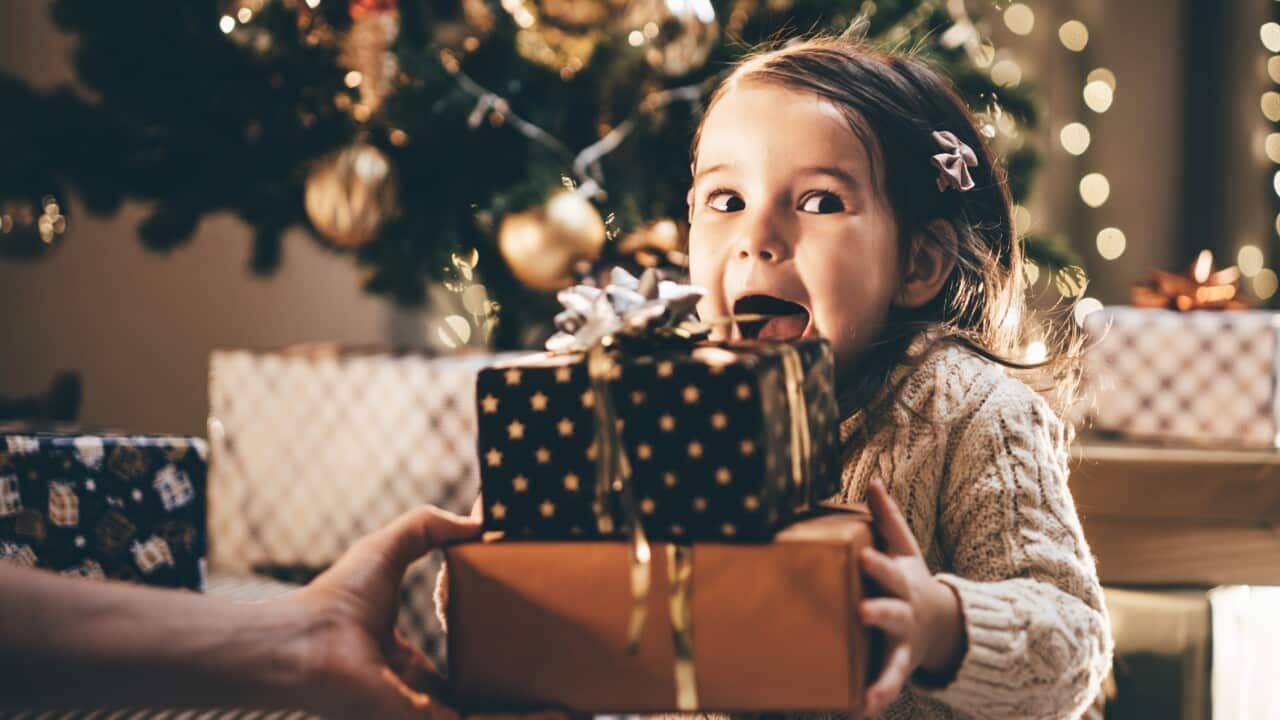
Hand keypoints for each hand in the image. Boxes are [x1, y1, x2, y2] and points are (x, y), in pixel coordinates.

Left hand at [279, 504, 563, 719]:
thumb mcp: (390, 548)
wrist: (304, 640)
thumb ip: (428, 527)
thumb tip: (477, 521)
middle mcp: (422, 697)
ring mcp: (427, 714)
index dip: (502, 669)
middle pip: (487, 706)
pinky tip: (560, 711)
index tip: (538, 655)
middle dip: (528, 703)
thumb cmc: (334, 599)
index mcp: (411, 668)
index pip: (467, 676)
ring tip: (580, 707)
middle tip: (571, 688)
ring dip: (535, 714)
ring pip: (494, 719)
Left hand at [858, 479, 965, 716]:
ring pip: (894, 659)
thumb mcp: (904, 549)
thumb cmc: (910, 580)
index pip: (887, 569)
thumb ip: (887, 518)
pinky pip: (888, 685)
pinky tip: (859, 710)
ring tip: (868, 697)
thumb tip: (872, 481)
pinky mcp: (900, 667)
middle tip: (862, 613)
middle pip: (891, 612)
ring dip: (882, 676)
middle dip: (878, 612)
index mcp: (901, 581)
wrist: (944, 622)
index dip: (875, 564)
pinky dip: (876, 699)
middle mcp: (904, 613)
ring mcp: (904, 643)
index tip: (859, 558)